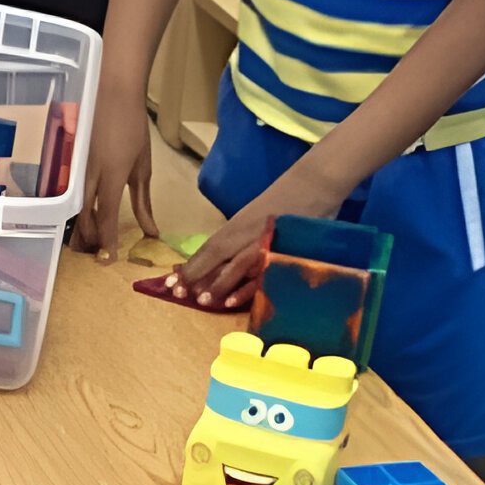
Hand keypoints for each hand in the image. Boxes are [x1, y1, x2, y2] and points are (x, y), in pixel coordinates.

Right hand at [77, 99, 155, 258]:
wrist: (112, 93)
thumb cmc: (132, 128)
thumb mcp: (143, 166)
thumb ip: (143, 201)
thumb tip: (151, 231)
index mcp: (111, 177)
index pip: (104, 218)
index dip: (106, 242)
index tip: (108, 261)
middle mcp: (89, 176)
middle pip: (83, 218)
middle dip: (88, 241)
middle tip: (95, 257)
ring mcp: (76, 169)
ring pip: (73, 208)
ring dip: (79, 229)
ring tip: (88, 244)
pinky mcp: (70, 163)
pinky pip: (70, 194)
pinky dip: (74, 211)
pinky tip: (79, 218)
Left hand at [177, 163, 350, 301]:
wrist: (314, 183)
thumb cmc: (284, 201)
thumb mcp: (255, 219)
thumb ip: (240, 239)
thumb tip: (221, 262)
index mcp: (236, 226)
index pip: (208, 249)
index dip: (190, 266)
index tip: (170, 281)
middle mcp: (244, 234)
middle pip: (214, 257)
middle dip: (194, 276)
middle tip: (175, 293)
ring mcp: (262, 242)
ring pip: (233, 267)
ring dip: (216, 284)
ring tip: (200, 301)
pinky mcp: (280, 252)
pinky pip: (260, 274)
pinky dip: (245, 288)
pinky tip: (231, 301)